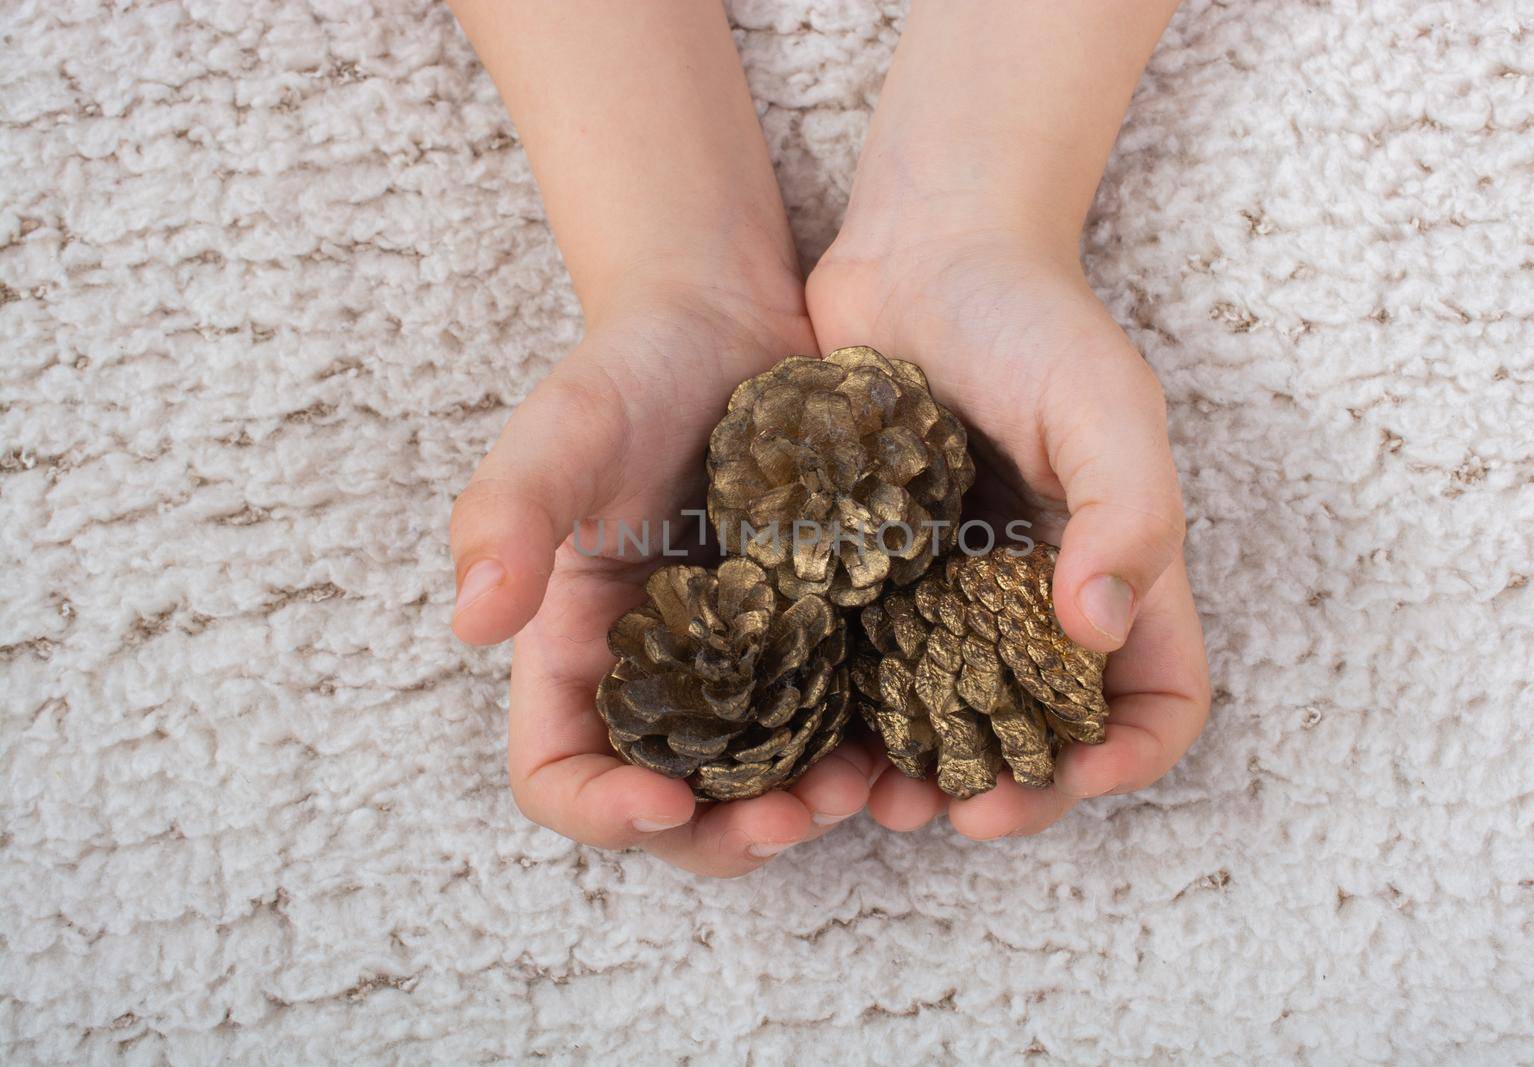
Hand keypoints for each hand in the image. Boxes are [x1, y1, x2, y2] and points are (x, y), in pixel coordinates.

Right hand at [450, 278, 875, 876]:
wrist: (731, 319)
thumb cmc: (633, 369)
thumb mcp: (563, 428)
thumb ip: (508, 514)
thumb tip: (472, 624)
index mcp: (579, 648)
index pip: (559, 772)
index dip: (601, 810)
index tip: (667, 797)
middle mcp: (660, 676)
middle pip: (672, 808)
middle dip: (726, 834)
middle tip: (793, 816)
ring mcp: (745, 666)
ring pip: (763, 783)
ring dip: (804, 807)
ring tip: (860, 785)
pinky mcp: (819, 640)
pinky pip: (839, 723)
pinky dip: (868, 750)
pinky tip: (907, 736)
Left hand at [806, 227, 1209, 839]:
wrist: (918, 247)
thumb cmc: (1030, 316)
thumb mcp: (1104, 403)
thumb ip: (1129, 513)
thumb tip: (1097, 632)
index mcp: (1114, 570)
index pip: (1157, 698)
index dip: (1130, 752)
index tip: (1072, 772)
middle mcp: (1035, 598)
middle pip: (1043, 734)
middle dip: (1008, 787)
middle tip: (947, 812)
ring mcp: (950, 590)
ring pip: (946, 719)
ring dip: (919, 772)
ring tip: (871, 794)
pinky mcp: (870, 572)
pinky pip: (865, 665)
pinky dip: (848, 711)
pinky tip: (805, 727)